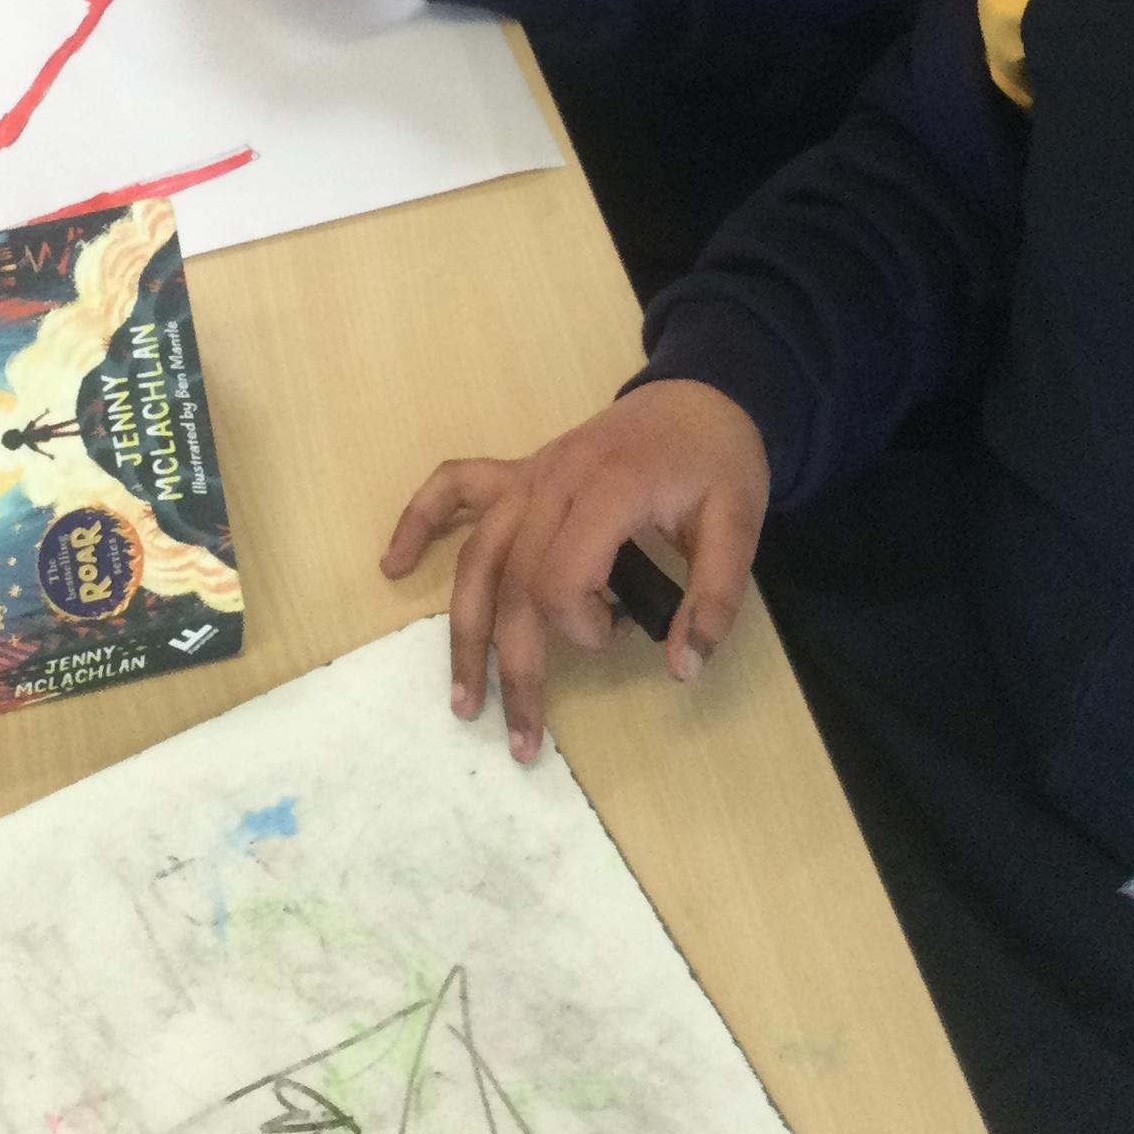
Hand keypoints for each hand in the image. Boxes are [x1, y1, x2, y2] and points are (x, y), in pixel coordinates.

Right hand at [382, 382, 771, 760]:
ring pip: (477, 556)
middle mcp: (555, 480)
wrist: (700, 394)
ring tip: (462, 698)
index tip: (621, 633)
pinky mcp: (520, 471)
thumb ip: (715, 598)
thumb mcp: (740, 525)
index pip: (561, 576)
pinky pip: (453, 486)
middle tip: (523, 739)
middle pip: (512, 582)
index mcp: (608, 489)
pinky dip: (419, 521)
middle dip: (513, 666)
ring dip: (464, 630)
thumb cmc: (717, 461)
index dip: (581, 626)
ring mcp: (531, 473)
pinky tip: (394, 562)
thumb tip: (681, 669)